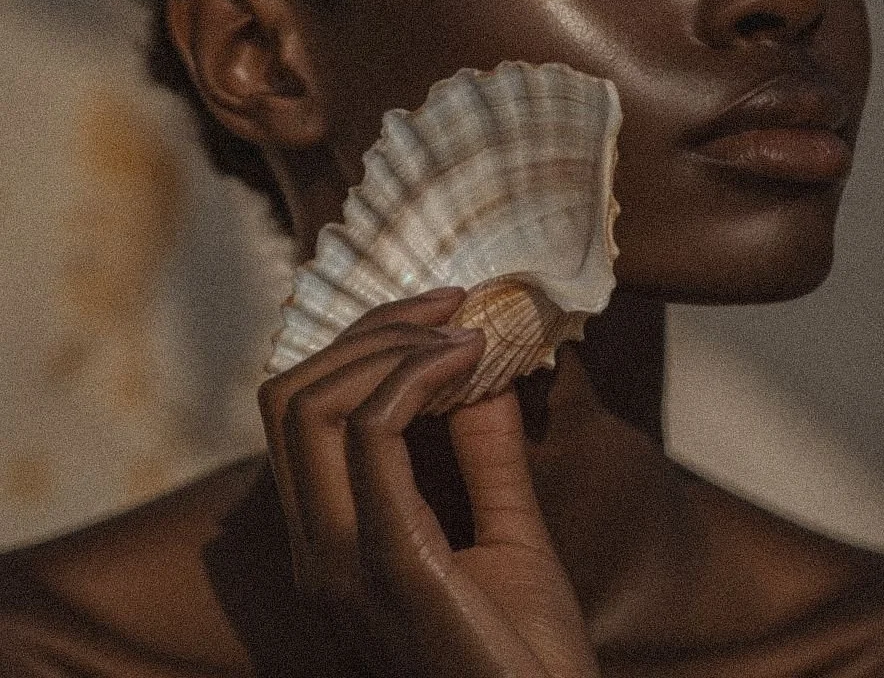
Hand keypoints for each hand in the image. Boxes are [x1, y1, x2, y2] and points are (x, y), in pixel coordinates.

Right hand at [258, 287, 599, 677]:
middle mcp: (319, 548)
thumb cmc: (530, 661)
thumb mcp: (509, 533)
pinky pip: (371, 435)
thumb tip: (483, 366)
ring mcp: (342, 560)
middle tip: (450, 303)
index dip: (363, 340)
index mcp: (334, 540)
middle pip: (292, 394)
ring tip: (462, 331)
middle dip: (369, 327)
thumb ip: (486, 450)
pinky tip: (467, 365)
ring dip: (389, 342)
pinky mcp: (389, 565)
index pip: (301, 410)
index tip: (443, 308)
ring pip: (312, 404)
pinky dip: (414, 376)